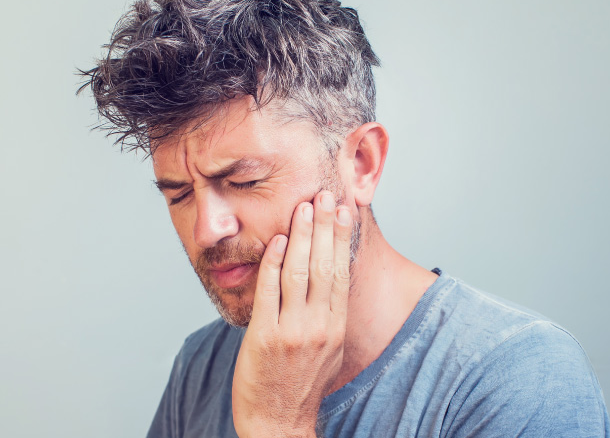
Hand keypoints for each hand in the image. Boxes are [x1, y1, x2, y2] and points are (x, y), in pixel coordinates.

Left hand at [232, 191, 353, 437]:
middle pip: (323, 265)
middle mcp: (319, 326)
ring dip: (300, 236)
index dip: (341, 237)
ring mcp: (292, 331)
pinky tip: (274, 240)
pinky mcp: (265, 336)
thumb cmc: (301, 384)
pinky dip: (272, 263)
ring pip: (298, 273)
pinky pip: (269, 292)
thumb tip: (328, 281)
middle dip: (324, 226)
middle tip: (324, 194)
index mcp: (335, 327)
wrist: (279, 423)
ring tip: (303, 208)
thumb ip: (328, 315)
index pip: (341, 271)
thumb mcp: (327, 349)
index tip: (343, 210)